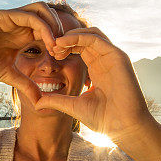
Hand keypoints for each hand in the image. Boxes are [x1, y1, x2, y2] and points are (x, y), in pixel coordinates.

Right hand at [0, 2, 63, 103]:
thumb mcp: (9, 76)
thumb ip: (26, 85)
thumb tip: (40, 103)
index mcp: (23, 34)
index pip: (49, 29)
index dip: (60, 41)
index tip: (63, 58)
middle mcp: (20, 22)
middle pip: (50, 15)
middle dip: (61, 30)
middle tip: (64, 51)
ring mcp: (12, 17)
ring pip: (42, 9)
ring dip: (54, 25)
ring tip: (57, 45)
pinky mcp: (4, 16)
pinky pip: (29, 16)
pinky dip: (43, 27)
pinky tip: (47, 43)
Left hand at [34, 28, 152, 140]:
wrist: (123, 126)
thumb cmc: (104, 119)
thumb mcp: (73, 106)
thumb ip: (57, 100)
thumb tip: (37, 102)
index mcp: (96, 69)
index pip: (79, 48)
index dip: (63, 48)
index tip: (50, 54)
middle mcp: (105, 60)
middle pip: (83, 38)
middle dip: (65, 40)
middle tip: (50, 48)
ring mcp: (112, 57)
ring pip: (90, 33)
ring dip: (70, 35)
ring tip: (55, 44)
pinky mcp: (117, 56)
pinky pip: (96, 38)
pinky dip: (79, 36)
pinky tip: (63, 43)